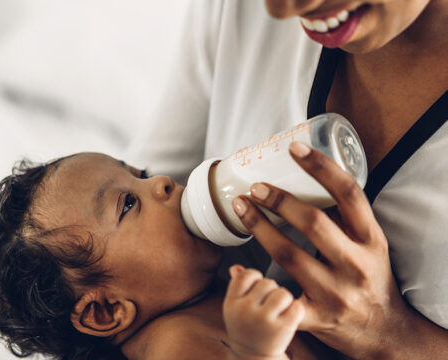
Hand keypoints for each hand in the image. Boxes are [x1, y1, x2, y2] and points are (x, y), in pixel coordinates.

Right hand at [223, 266, 301, 359]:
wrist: (253, 359)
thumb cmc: (246, 329)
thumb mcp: (235, 308)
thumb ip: (237, 286)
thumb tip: (235, 267)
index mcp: (232, 303)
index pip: (246, 276)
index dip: (255, 277)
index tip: (257, 287)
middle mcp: (245, 310)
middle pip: (267, 282)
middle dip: (272, 290)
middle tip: (269, 304)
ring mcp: (263, 320)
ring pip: (283, 293)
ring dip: (285, 299)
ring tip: (280, 310)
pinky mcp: (282, 328)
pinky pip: (296, 307)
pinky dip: (296, 311)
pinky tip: (288, 318)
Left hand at [231, 142, 415, 358]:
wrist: (382, 330)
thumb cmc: (371, 277)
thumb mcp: (370, 243)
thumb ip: (344, 217)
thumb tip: (306, 181)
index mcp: (371, 239)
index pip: (349, 194)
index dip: (320, 167)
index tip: (294, 148)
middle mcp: (356, 264)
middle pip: (313, 222)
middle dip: (279, 200)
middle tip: (256, 187)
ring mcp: (335, 292)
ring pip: (289, 254)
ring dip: (260, 227)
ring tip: (241, 207)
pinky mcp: (316, 316)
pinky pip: (279, 296)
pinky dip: (254, 281)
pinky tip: (237, 269)